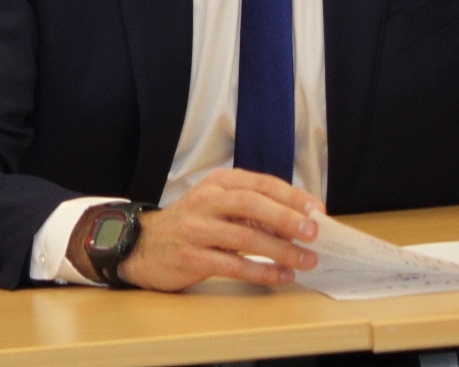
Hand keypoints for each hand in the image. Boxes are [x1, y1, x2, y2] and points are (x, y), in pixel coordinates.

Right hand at [110, 169, 319, 291]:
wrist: (141, 244)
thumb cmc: (190, 223)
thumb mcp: (217, 204)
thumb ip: (252, 208)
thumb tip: (298, 221)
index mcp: (219, 182)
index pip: (262, 183)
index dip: (292, 196)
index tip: (317, 209)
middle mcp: (208, 200)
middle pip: (253, 204)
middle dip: (288, 218)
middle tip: (314, 232)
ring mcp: (198, 228)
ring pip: (246, 236)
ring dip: (281, 250)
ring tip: (305, 260)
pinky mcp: (192, 257)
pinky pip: (233, 265)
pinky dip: (261, 271)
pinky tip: (280, 276)